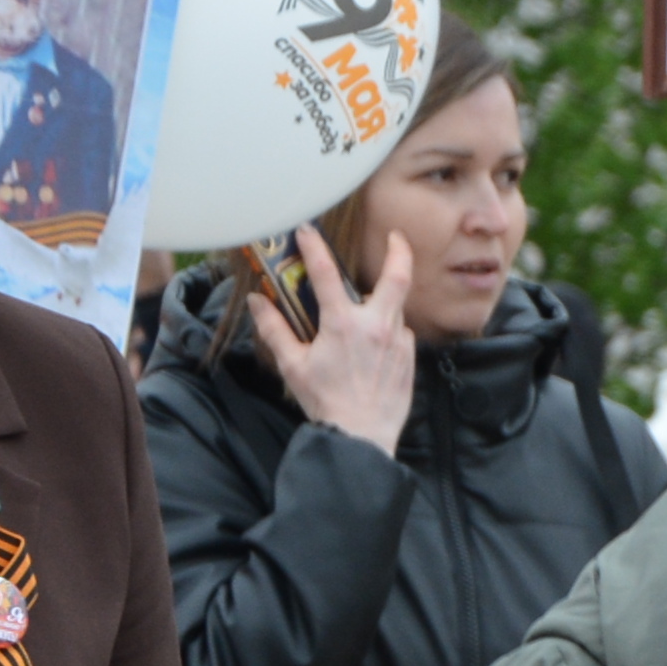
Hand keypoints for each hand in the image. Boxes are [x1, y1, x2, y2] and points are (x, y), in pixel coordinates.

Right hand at [246, 226, 419, 447]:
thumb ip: (274, 329)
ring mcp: (398, 341)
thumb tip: (257, 301)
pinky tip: (371, 349)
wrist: (363, 434)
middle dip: (398, 251)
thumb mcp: (292, 364)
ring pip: (394, 308)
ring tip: (362, 316)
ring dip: (381, 303)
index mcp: (343, 324)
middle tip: (396, 236)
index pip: (325, 273)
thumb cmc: (325, 401)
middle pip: (397, 277)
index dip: (314, 247)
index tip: (307, 230)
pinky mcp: (409, 357)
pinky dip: (386, 332)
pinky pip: (399, 334)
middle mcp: (376, 326)